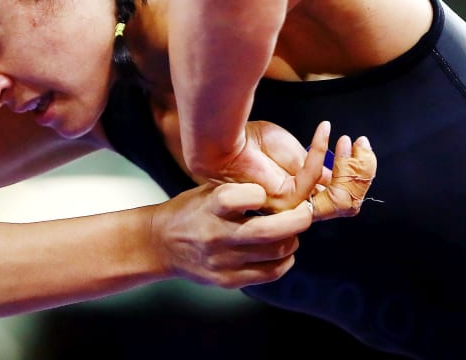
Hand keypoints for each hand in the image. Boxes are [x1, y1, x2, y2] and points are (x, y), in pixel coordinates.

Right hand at [151, 180, 309, 287]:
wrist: (160, 244)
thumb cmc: (190, 211)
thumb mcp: (206, 191)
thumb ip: (239, 190)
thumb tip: (282, 186)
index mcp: (209, 207)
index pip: (240, 198)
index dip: (259, 193)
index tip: (266, 192)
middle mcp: (216, 235)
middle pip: (268, 231)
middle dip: (297, 219)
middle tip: (305, 211)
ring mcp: (223, 261)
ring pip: (276, 252)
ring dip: (292, 239)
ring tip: (291, 231)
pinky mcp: (228, 280)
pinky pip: (270, 273)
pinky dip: (284, 260)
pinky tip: (281, 250)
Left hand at [224, 120, 375, 219]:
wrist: (224, 139)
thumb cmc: (252, 141)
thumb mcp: (293, 151)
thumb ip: (315, 167)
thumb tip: (336, 177)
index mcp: (302, 193)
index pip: (341, 195)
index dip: (358, 173)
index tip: (361, 144)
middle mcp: (299, 204)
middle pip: (346, 203)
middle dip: (361, 175)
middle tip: (362, 145)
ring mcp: (292, 206)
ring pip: (339, 198)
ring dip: (348, 166)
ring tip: (348, 141)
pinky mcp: (284, 199)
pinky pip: (314, 178)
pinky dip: (321, 151)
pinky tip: (324, 131)